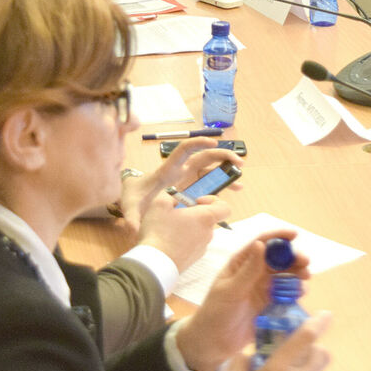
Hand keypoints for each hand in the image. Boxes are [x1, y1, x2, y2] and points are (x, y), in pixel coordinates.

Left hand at [118, 138, 241, 230]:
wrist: (134, 200)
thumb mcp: (131, 206)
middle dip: (222, 156)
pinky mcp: (192, 188)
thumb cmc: (134, 197)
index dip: (199, 143)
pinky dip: (223, 184)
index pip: (184, 150)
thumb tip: (131, 227)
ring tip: (240, 179)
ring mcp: (188, 179)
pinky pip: (210, 183)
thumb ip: (131, 217)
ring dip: (226, 171)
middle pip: (204, 157)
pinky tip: (235, 190)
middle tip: (239, 164)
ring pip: (210, 169)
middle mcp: (181, 171)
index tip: (214, 142)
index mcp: (169, 170)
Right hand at [137, 192, 230, 271]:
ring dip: (187, 228)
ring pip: (198, 232)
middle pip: (207, 219)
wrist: (154, 264)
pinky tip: (167, 242)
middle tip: (175, 214)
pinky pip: (192, 245)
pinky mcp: (193, 259)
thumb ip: (170, 195)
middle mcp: (208, 234)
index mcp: (205, 218)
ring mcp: (202, 248)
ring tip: (168, 229)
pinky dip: (183, 241)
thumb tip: (174, 199)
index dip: (213, 200)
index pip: (224, 207)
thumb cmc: (158, 231)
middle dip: (193, 214)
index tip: (196, 201)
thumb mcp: (159, 204)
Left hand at [174, 231, 310, 370]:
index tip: (295, 235)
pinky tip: (301, 294)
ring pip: (285, 275)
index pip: (261, 243)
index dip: (278, 236)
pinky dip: (295, 291)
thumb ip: (248, 270)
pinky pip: (286, 294)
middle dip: (293, 258)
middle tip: (306, 264)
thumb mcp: (231, 290)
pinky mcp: (270, 305)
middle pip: (278, 259)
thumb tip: (261, 244)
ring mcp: (263, 288)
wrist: (213, 343)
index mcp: (241, 263)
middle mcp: (254, 272)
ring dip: (297, 274)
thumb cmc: (216, 313)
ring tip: (305, 280)